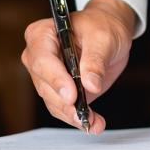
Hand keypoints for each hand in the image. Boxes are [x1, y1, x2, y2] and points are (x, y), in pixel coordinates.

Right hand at [21, 0, 135, 133]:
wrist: (110, 31)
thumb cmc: (103, 25)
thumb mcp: (103, 37)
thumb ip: (96, 60)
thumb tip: (90, 84)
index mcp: (42, 34)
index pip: (42, 60)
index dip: (55, 79)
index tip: (71, 95)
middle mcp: (38, 56)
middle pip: (44, 85)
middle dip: (64, 103)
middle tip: (83, 114)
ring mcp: (47, 75)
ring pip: (52, 101)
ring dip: (72, 114)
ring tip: (94, 122)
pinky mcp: (59, 90)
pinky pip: (63, 108)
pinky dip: (78, 117)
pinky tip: (93, 123)